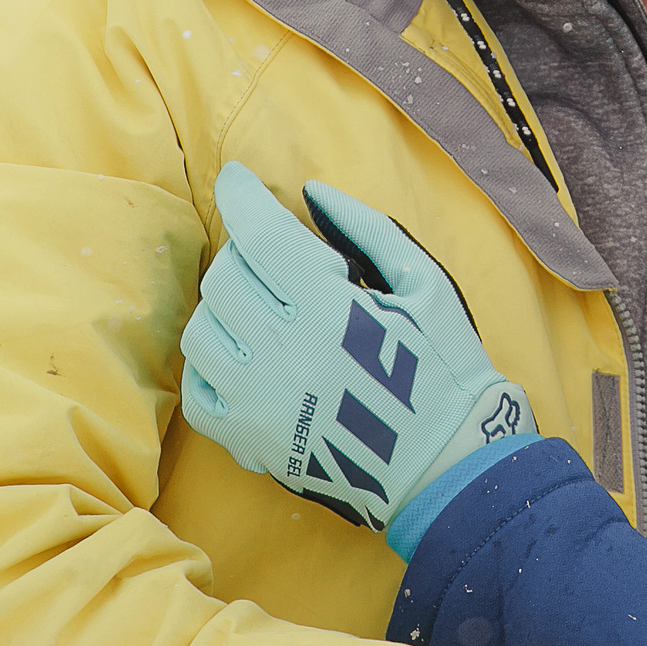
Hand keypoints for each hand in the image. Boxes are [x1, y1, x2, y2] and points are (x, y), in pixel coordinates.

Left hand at [180, 163, 532, 531]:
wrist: (449, 467)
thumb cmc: (444, 368)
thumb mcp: (424, 284)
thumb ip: (366, 229)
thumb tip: (310, 194)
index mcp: (327, 306)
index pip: (259, 233)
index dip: (241, 195)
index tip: (235, 178)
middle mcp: (281, 351)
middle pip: (225, 276)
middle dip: (247, 253)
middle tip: (278, 259)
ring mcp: (257, 401)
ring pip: (202, 330)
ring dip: (225, 307)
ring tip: (263, 310)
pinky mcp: (249, 442)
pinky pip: (198, 393)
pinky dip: (210, 367)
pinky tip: (243, 358)